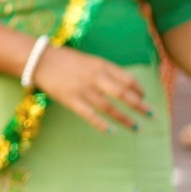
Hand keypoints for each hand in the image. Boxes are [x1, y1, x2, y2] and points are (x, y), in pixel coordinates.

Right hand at [32, 45, 151, 132]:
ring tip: (137, 127)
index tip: (144, 96)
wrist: (39, 59)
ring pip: (110, 108)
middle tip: (151, 115)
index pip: (127, 78)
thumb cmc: (64, 59)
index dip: (139, 89)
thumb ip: (105, 71)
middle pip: (123, 94)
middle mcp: (95, 78)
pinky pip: (91, 115)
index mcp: (100, 65)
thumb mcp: (88, 60)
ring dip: (125, 119)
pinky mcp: (72, 100)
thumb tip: (124, 85)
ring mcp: (83, 90)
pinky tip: (112, 131)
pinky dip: (102, 125)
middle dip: (140, 106)